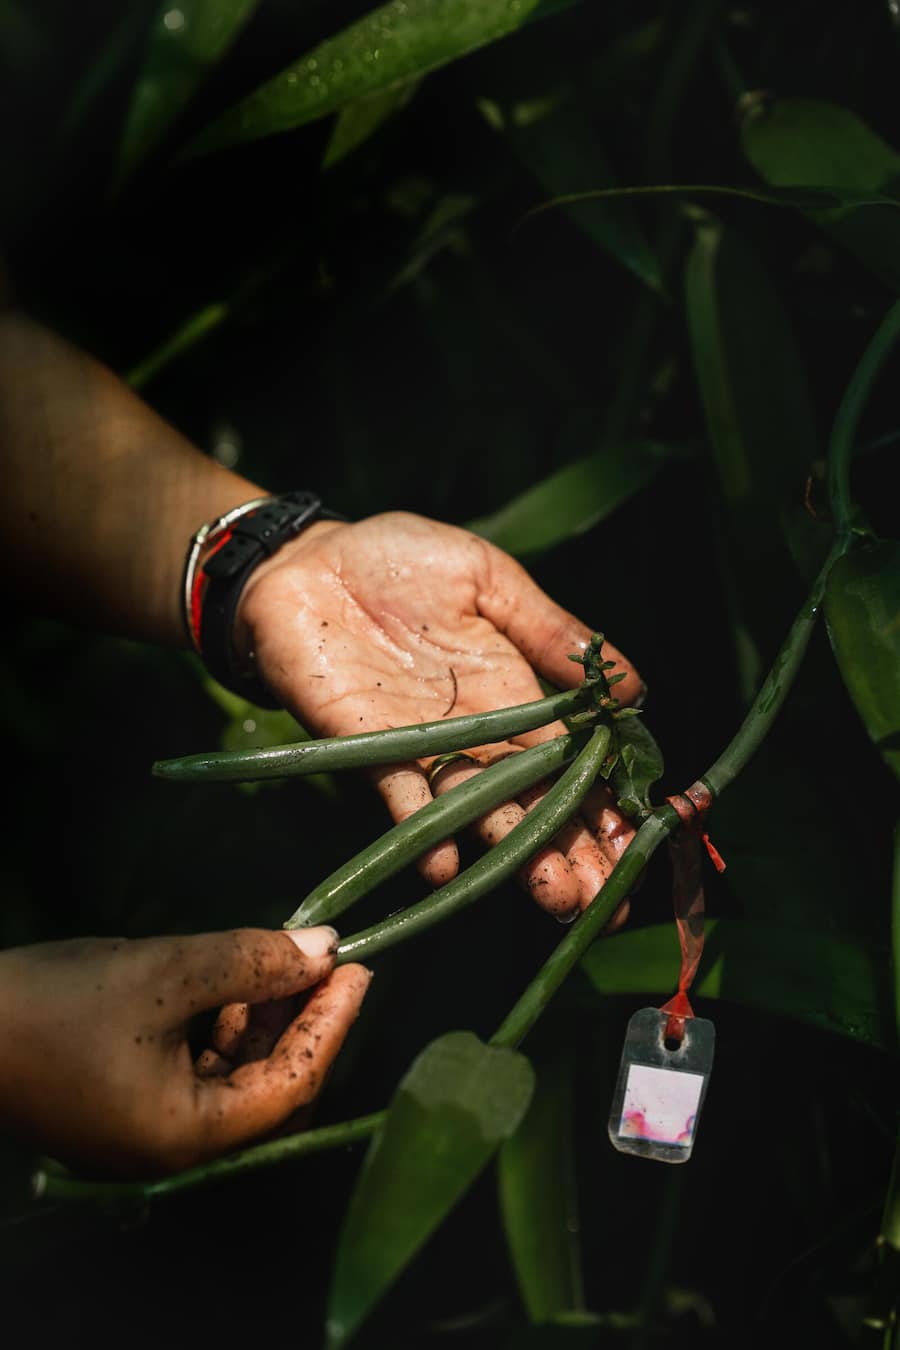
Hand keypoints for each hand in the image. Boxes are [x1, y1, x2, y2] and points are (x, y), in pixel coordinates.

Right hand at [0, 928, 369, 1176]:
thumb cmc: (56, 1004)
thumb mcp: (163, 971)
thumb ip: (251, 962)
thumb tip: (325, 948)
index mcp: (188, 1134)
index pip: (292, 1086)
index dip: (331, 1024)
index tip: (360, 968)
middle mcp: (176, 1146)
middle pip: (270, 1088)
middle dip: (303, 1022)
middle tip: (333, 964)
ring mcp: (150, 1130)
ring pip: (235, 1077)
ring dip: (265, 1020)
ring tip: (291, 962)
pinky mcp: (128, 1104)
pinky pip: (198, 1072)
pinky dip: (224, 1027)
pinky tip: (238, 984)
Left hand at [236, 511, 641, 919]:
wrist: (309, 558)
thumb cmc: (399, 560)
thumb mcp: (489, 579)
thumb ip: (549, 630)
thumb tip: (635, 686)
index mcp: (513, 695)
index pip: (568, 763)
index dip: (600, 805)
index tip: (633, 847)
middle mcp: (474, 735)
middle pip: (530, 803)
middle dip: (569, 852)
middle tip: (604, 901)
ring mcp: (421, 747)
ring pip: (477, 812)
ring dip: (513, 857)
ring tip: (556, 898)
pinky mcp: (364, 746)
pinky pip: (399, 793)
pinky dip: (423, 829)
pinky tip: (449, 866)